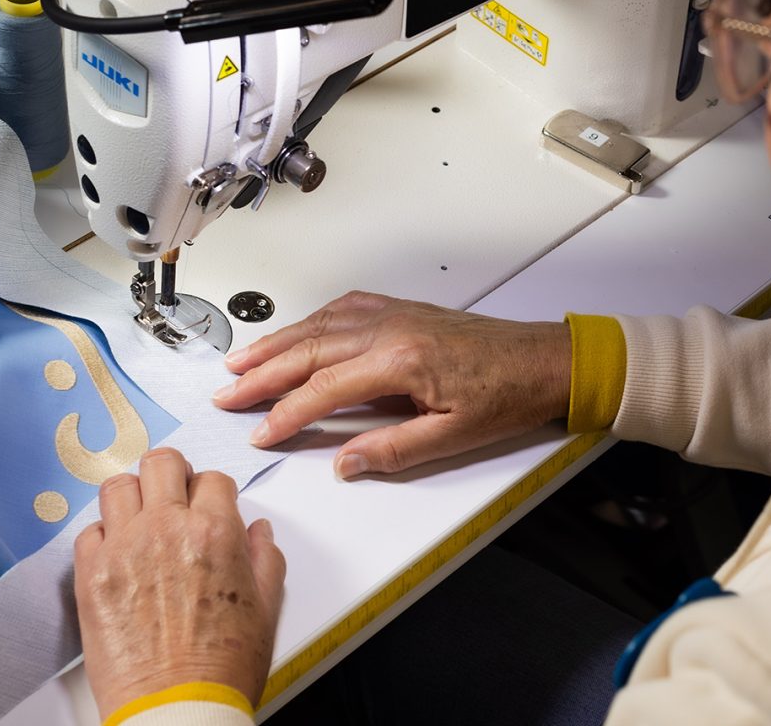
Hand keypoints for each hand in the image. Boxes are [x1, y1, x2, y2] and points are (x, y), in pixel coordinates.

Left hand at [74, 448, 284, 719]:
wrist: (177, 708)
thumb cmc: (221, 667)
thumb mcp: (267, 607)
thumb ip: (265, 557)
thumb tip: (257, 533)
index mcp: (215, 532)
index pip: (211, 478)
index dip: (212, 491)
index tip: (209, 504)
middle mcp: (166, 529)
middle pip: (160, 463)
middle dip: (170, 474)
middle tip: (172, 493)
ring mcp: (123, 549)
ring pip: (117, 486)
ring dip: (132, 496)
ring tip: (139, 517)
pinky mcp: (90, 576)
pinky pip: (86, 531)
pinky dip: (102, 535)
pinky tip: (117, 553)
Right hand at [214, 290, 571, 477]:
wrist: (544, 360)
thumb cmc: (508, 396)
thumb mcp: (454, 437)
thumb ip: (394, 450)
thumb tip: (346, 462)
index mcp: (400, 361)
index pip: (324, 389)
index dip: (286, 414)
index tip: (261, 431)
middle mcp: (391, 329)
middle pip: (310, 349)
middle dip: (262, 373)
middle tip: (227, 392)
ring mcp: (396, 314)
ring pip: (321, 324)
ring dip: (278, 342)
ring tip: (242, 361)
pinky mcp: (404, 310)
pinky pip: (345, 308)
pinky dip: (312, 321)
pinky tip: (297, 331)